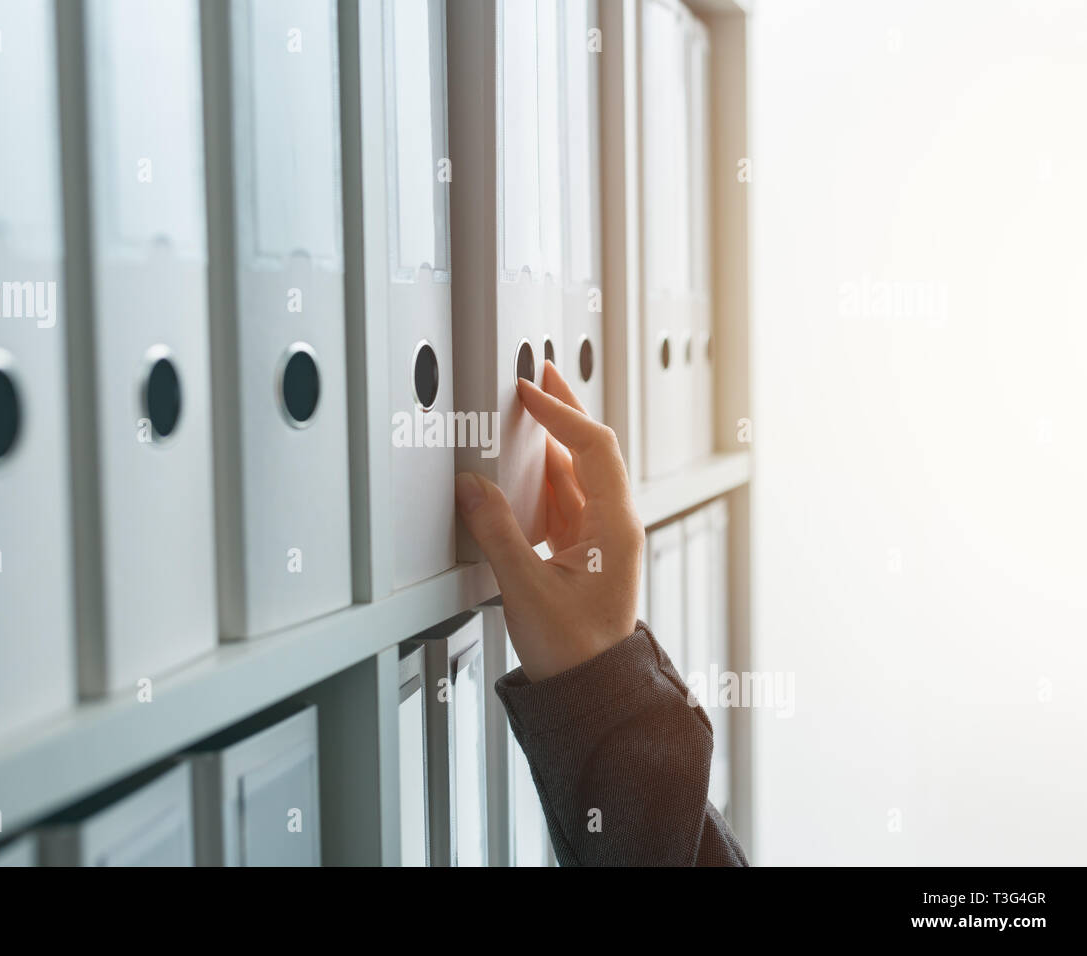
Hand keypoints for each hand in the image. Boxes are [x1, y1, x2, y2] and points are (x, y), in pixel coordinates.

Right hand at [455, 361, 644, 681]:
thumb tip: (472, 486)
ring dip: (550, 444)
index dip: (560, 413)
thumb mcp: (526, 588)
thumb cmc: (574, 650)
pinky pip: (564, 499)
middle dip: (564, 411)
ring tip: (525, 415)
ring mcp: (600, 537)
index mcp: (614, 527)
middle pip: (591, 450)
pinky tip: (520, 471)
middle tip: (540, 374)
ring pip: (576, 474)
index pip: (591, 447)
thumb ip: (496, 531)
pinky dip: (542, 477)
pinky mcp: (584, 551)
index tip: (528, 391)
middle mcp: (613, 525)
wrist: (590, 691)